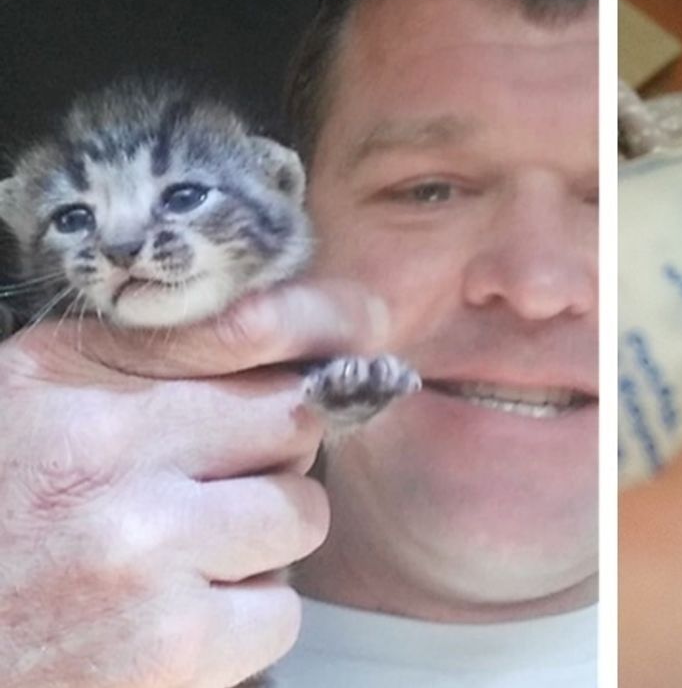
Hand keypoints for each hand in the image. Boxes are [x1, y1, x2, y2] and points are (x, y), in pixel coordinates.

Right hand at [0, 282, 390, 687]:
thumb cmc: (6, 525)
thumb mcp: (40, 412)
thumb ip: (149, 370)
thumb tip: (293, 349)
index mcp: (67, 376)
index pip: (245, 323)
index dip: (323, 325)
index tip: (361, 331)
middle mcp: (106, 447)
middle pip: (294, 418)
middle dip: (279, 456)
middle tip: (221, 489)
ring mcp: (142, 545)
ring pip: (302, 513)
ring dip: (267, 544)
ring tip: (189, 561)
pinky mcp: (170, 642)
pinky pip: (282, 611)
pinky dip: (246, 626)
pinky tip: (178, 622)